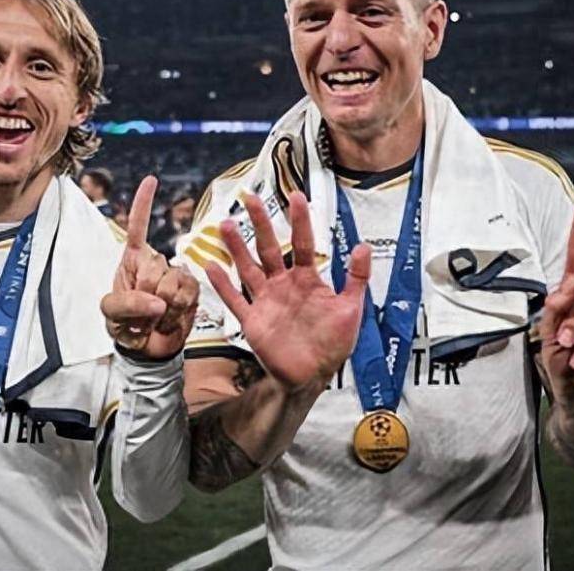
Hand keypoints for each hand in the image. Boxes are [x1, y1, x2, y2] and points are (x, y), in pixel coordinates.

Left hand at [101, 176, 199, 359]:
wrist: (147, 348)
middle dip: (146, 293)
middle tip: (141, 311)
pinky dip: (177, 310)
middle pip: (155, 266)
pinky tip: (170, 317)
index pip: (138, 226)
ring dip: (163, 305)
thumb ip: (127, 304)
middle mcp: (156, 262)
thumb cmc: (124, 324)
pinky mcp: (192, 290)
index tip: (151, 180)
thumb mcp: (111, 313)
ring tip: (156, 316)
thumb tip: (157, 302)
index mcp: (132, 259)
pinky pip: (187, 293)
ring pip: (173, 281)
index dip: (143, 203)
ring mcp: (176, 274)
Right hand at [205, 191, 368, 390]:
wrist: (313, 377)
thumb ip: (356, 278)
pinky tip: (210, 265)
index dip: (300, 220)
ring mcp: (265, 301)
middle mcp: (283, 285)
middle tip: (249, 197)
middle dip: (260, 222)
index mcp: (307, 280)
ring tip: (226, 224)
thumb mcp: (350, 309)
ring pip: (248, 268)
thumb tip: (363, 246)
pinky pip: (235, 299)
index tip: (296, 196)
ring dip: (236, 247)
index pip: (302, 243)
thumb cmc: (333, 343)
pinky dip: (222, 284)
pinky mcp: (252, 320)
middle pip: (268, 247)